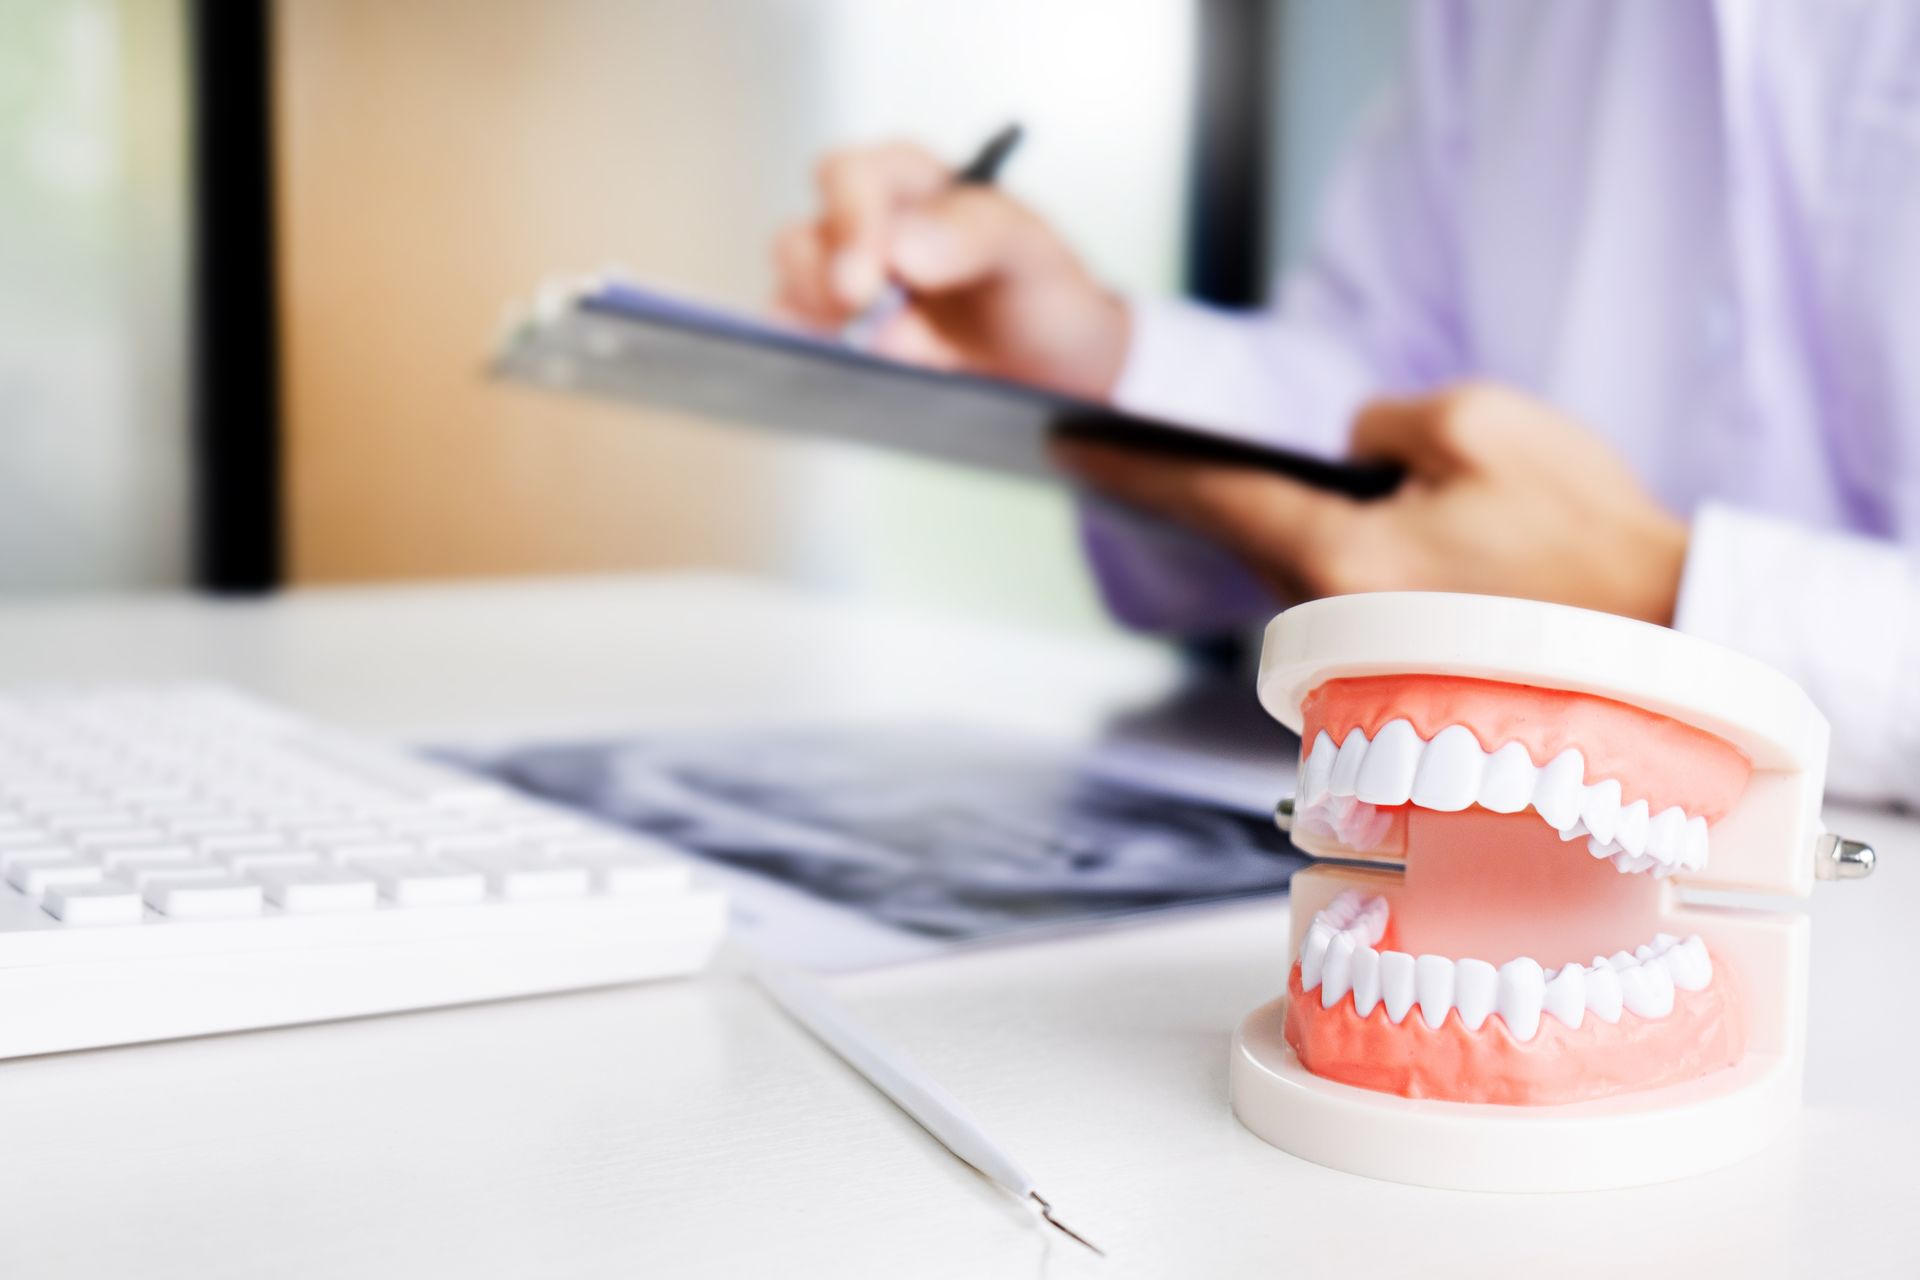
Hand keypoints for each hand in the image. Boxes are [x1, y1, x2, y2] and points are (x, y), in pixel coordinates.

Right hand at [771, 140, 1129, 398]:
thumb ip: (976, 231)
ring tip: (889, 350)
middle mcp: (866, 229)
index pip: (851, 178)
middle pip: (804, 236)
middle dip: (826, 280)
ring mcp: (844, 287)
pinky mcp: (833, 338)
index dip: (851, 221)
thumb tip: (903, 246)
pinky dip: (813, 354)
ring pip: (793, 291)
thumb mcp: (1032, 250)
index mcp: (911, 184)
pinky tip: (854, 370)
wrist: (1052, 371)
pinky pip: (796, 341)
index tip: (868, 276)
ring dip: (824, 322)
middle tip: (862, 313)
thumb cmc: (1039, 295)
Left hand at [1055, 382, 1690, 624]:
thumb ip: (1379, 425)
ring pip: (1294, 578)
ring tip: (1281, 487)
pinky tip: (1364, 543)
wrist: (1674, 644)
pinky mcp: (1399, 682)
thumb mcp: (1478, 427)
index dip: (1129, 465)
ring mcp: (1362, 666)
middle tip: (1156, 451)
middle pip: (1244, 542)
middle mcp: (1330, 628)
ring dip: (1287, 531)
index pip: (1207, 498)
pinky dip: (1334, 567)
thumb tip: (1348, 451)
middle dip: (1215, 495)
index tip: (1065, 443)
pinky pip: (1338, 608)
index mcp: (1336, 562)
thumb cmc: (1586, 540)